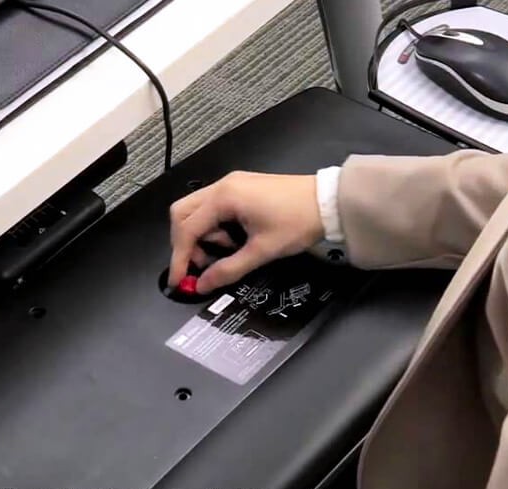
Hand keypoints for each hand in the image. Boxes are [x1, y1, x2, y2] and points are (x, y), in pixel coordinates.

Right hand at [169, 171, 323, 294]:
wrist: (329, 201)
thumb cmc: (298, 222)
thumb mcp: (262, 251)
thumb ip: (229, 269)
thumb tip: (204, 284)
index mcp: (225, 197)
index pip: (187, 228)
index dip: (180, 257)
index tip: (179, 281)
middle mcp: (223, 185)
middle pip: (183, 213)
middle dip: (186, 242)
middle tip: (202, 265)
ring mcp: (232, 184)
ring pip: (197, 209)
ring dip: (202, 235)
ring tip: (227, 252)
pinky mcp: (241, 188)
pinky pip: (214, 207)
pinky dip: (215, 226)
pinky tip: (234, 240)